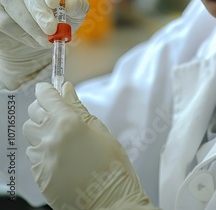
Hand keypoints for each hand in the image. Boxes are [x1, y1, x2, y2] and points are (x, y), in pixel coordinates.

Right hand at [0, 0, 88, 89]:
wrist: (43, 34)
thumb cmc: (63, 16)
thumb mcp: (77, 11)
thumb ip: (77, 6)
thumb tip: (69, 4)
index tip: (55, 3)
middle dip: (38, 9)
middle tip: (51, 28)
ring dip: (29, 23)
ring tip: (46, 39)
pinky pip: (3, 17)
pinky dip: (20, 32)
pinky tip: (35, 39)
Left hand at [23, 82, 157, 209]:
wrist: (110, 200)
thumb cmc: (111, 164)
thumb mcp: (99, 129)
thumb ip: (78, 108)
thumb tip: (66, 89)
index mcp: (67, 123)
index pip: (45, 97)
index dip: (47, 90)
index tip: (49, 88)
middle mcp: (50, 138)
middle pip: (33, 113)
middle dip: (43, 108)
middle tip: (57, 112)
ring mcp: (42, 159)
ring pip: (31, 135)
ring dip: (42, 130)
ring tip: (60, 137)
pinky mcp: (39, 175)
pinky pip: (33, 156)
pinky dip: (43, 150)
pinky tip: (60, 155)